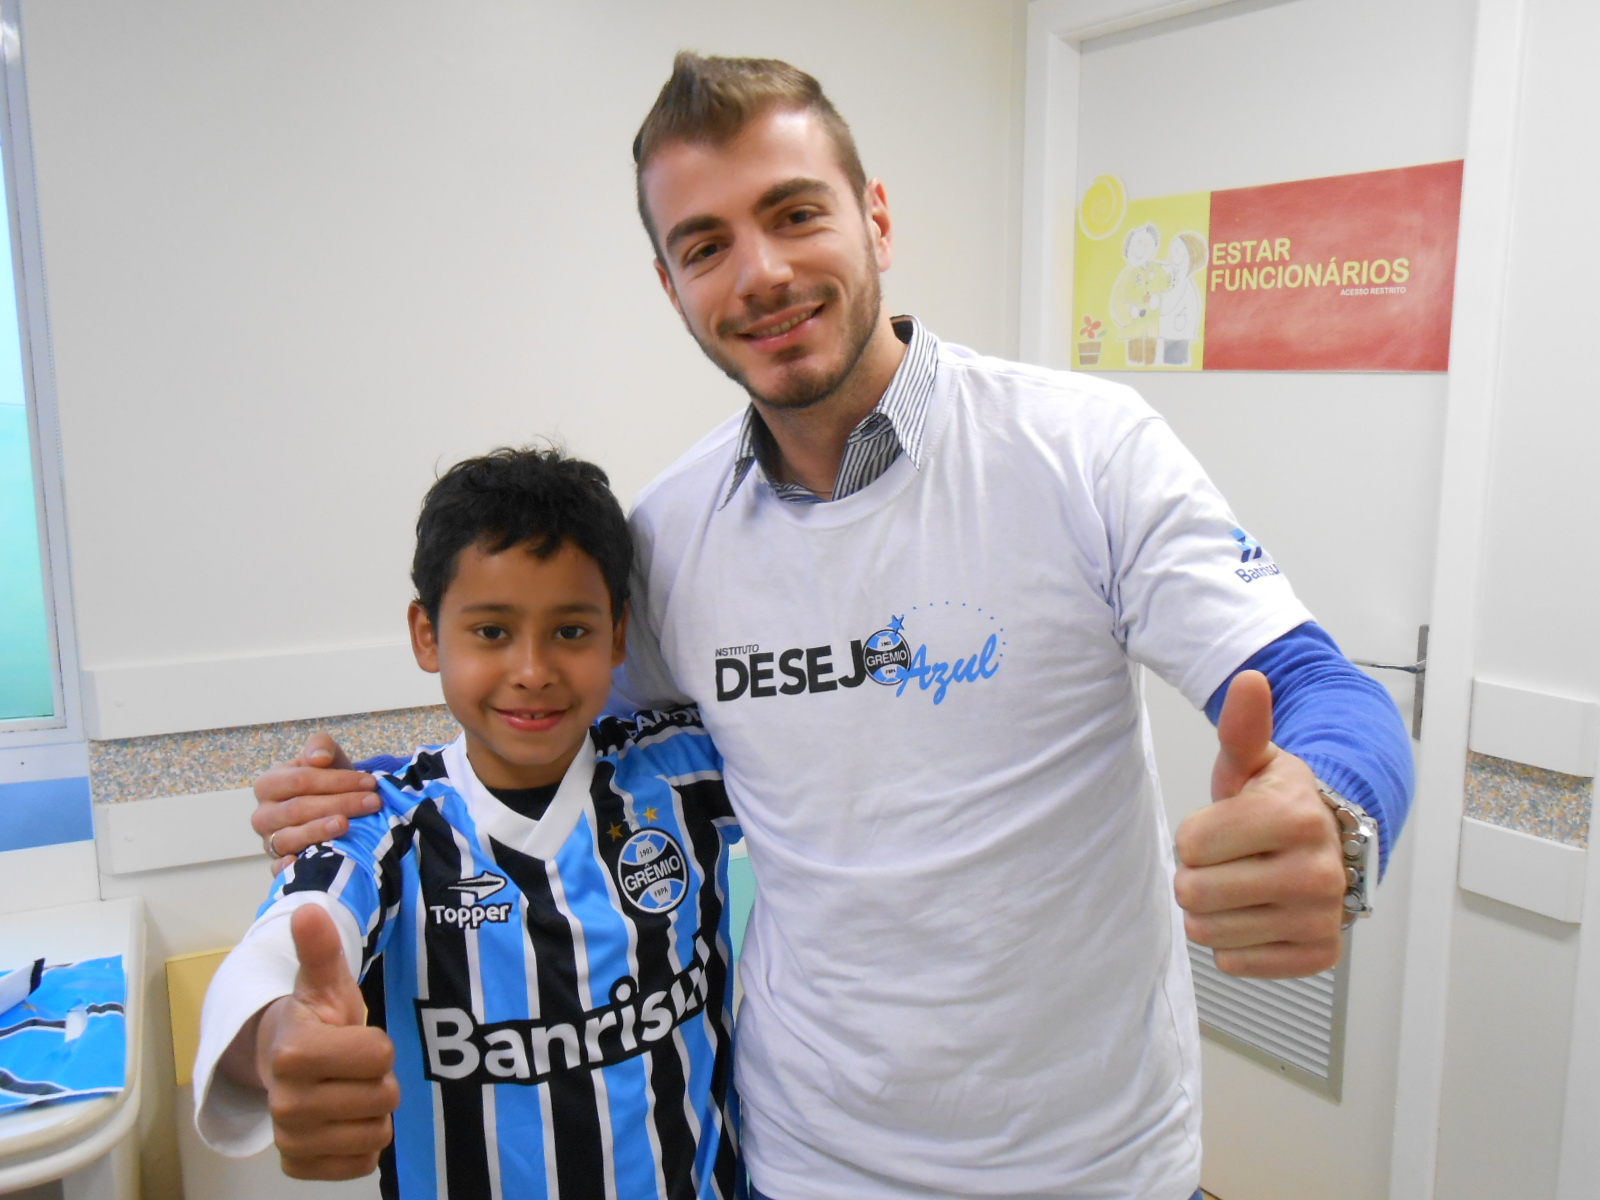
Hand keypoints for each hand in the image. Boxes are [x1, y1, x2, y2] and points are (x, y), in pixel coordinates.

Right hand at [252, 733, 379, 872]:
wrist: (333, 808)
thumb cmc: (327, 782)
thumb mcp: (326, 758)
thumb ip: (321, 747)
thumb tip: (319, 758)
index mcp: (269, 784)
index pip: (300, 780)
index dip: (336, 780)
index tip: (369, 782)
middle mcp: (263, 815)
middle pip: (299, 809)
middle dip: (339, 804)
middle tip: (373, 802)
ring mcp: (270, 842)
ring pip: (291, 837)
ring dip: (321, 831)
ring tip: (347, 825)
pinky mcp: (278, 865)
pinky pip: (280, 870)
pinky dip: (291, 868)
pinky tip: (308, 863)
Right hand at [255, 905, 397, 1180]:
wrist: (281, 1066)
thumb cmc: (314, 1020)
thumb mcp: (324, 984)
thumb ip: (321, 950)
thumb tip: (308, 909)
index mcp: (293, 1054)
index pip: (379, 1056)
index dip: (377, 1045)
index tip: (351, 1036)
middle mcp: (286, 1104)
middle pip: (383, 1097)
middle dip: (378, 1079)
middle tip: (351, 1066)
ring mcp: (292, 1141)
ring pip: (377, 1133)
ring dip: (373, 1112)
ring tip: (347, 1090)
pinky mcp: (301, 1168)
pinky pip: (363, 1163)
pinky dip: (362, 1144)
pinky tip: (342, 1121)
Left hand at [1174, 670, 1347, 977]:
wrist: (1331, 846)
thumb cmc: (1278, 803)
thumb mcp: (1255, 762)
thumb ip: (1242, 727)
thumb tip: (1250, 680)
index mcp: (1294, 818)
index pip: (1190, 843)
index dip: (1195, 835)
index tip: (1225, 826)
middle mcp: (1315, 873)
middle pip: (1194, 893)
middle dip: (1197, 875)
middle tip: (1229, 860)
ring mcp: (1320, 918)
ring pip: (1209, 932)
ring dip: (1213, 911)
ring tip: (1244, 885)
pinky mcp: (1317, 956)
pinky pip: (1235, 961)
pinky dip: (1237, 942)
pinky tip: (1261, 913)